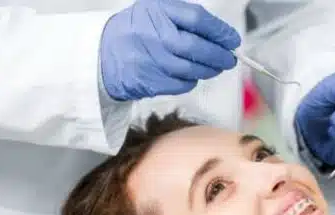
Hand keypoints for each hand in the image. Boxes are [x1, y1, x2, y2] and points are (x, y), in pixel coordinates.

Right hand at [100, 0, 240, 100]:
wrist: (103, 54)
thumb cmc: (137, 30)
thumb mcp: (156, 9)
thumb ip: (185, 17)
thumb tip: (221, 35)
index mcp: (158, 10)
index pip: (198, 19)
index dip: (220, 31)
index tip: (232, 40)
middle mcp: (154, 35)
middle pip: (197, 48)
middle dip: (220, 56)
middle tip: (230, 59)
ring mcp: (151, 60)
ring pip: (192, 69)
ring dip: (209, 70)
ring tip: (215, 68)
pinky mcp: (149, 81)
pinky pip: (181, 84)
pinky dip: (191, 81)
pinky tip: (192, 75)